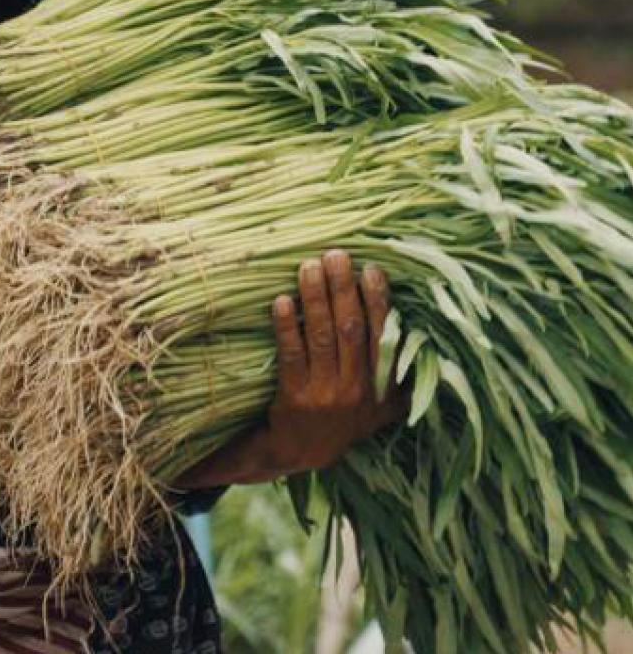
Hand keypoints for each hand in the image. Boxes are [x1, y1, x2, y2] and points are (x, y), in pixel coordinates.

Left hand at [174, 249, 405, 488]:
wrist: (298, 453)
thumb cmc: (342, 418)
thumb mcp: (380, 405)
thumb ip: (399, 374)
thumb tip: (426, 333)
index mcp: (381, 388)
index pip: (383, 336)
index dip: (378, 301)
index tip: (371, 269)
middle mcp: (357, 391)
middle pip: (351, 329)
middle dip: (343, 289)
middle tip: (335, 255)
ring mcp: (325, 395)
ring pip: (322, 336)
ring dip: (315, 298)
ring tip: (308, 267)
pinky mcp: (294, 397)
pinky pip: (291, 354)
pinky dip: (287, 325)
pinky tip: (282, 301)